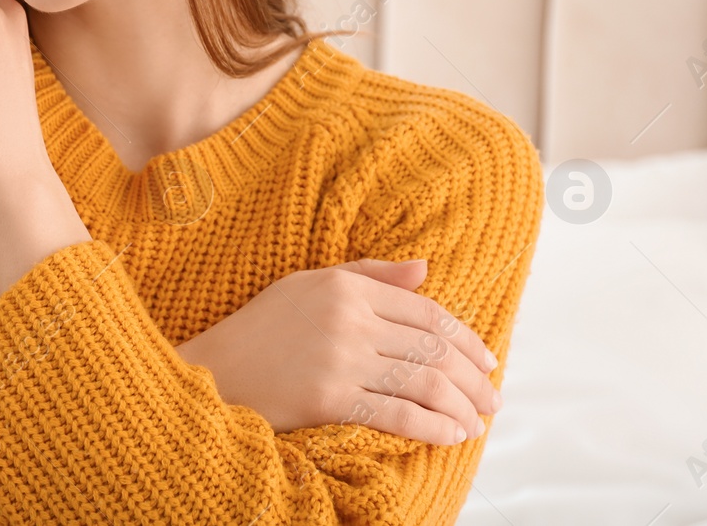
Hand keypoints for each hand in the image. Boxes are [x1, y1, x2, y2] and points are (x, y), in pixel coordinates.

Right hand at [174, 258, 501, 445]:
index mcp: (345, 285)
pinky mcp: (328, 398)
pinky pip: (397, 415)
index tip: (488, 360)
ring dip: (461, 408)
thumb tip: (425, 270)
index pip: (426, 311)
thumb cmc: (261, 328)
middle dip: (474, 379)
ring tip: (475, 423)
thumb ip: (369, 274)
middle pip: (433, 349)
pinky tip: (449, 436)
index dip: (466, 339)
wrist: (213, 369)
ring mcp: (339, 359)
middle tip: (493, 399)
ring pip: (424, 383)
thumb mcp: (309, 285)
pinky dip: (432, 428)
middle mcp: (347, 318)